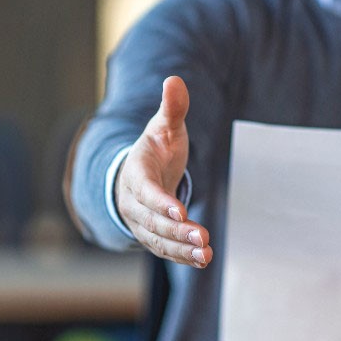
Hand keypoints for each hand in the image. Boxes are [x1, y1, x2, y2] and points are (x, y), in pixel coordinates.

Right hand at [115, 76, 212, 267]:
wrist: (139, 172)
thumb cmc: (156, 148)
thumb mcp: (164, 126)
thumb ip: (172, 108)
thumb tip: (175, 80)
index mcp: (136, 172)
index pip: (145, 190)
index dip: (160, 202)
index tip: (179, 211)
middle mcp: (133, 201)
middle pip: (152, 220)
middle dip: (177, 231)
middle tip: (203, 238)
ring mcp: (141, 221)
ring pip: (158, 239)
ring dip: (181, 249)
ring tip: (206, 255)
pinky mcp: (152, 235)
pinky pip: (165, 249)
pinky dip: (182, 256)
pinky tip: (204, 260)